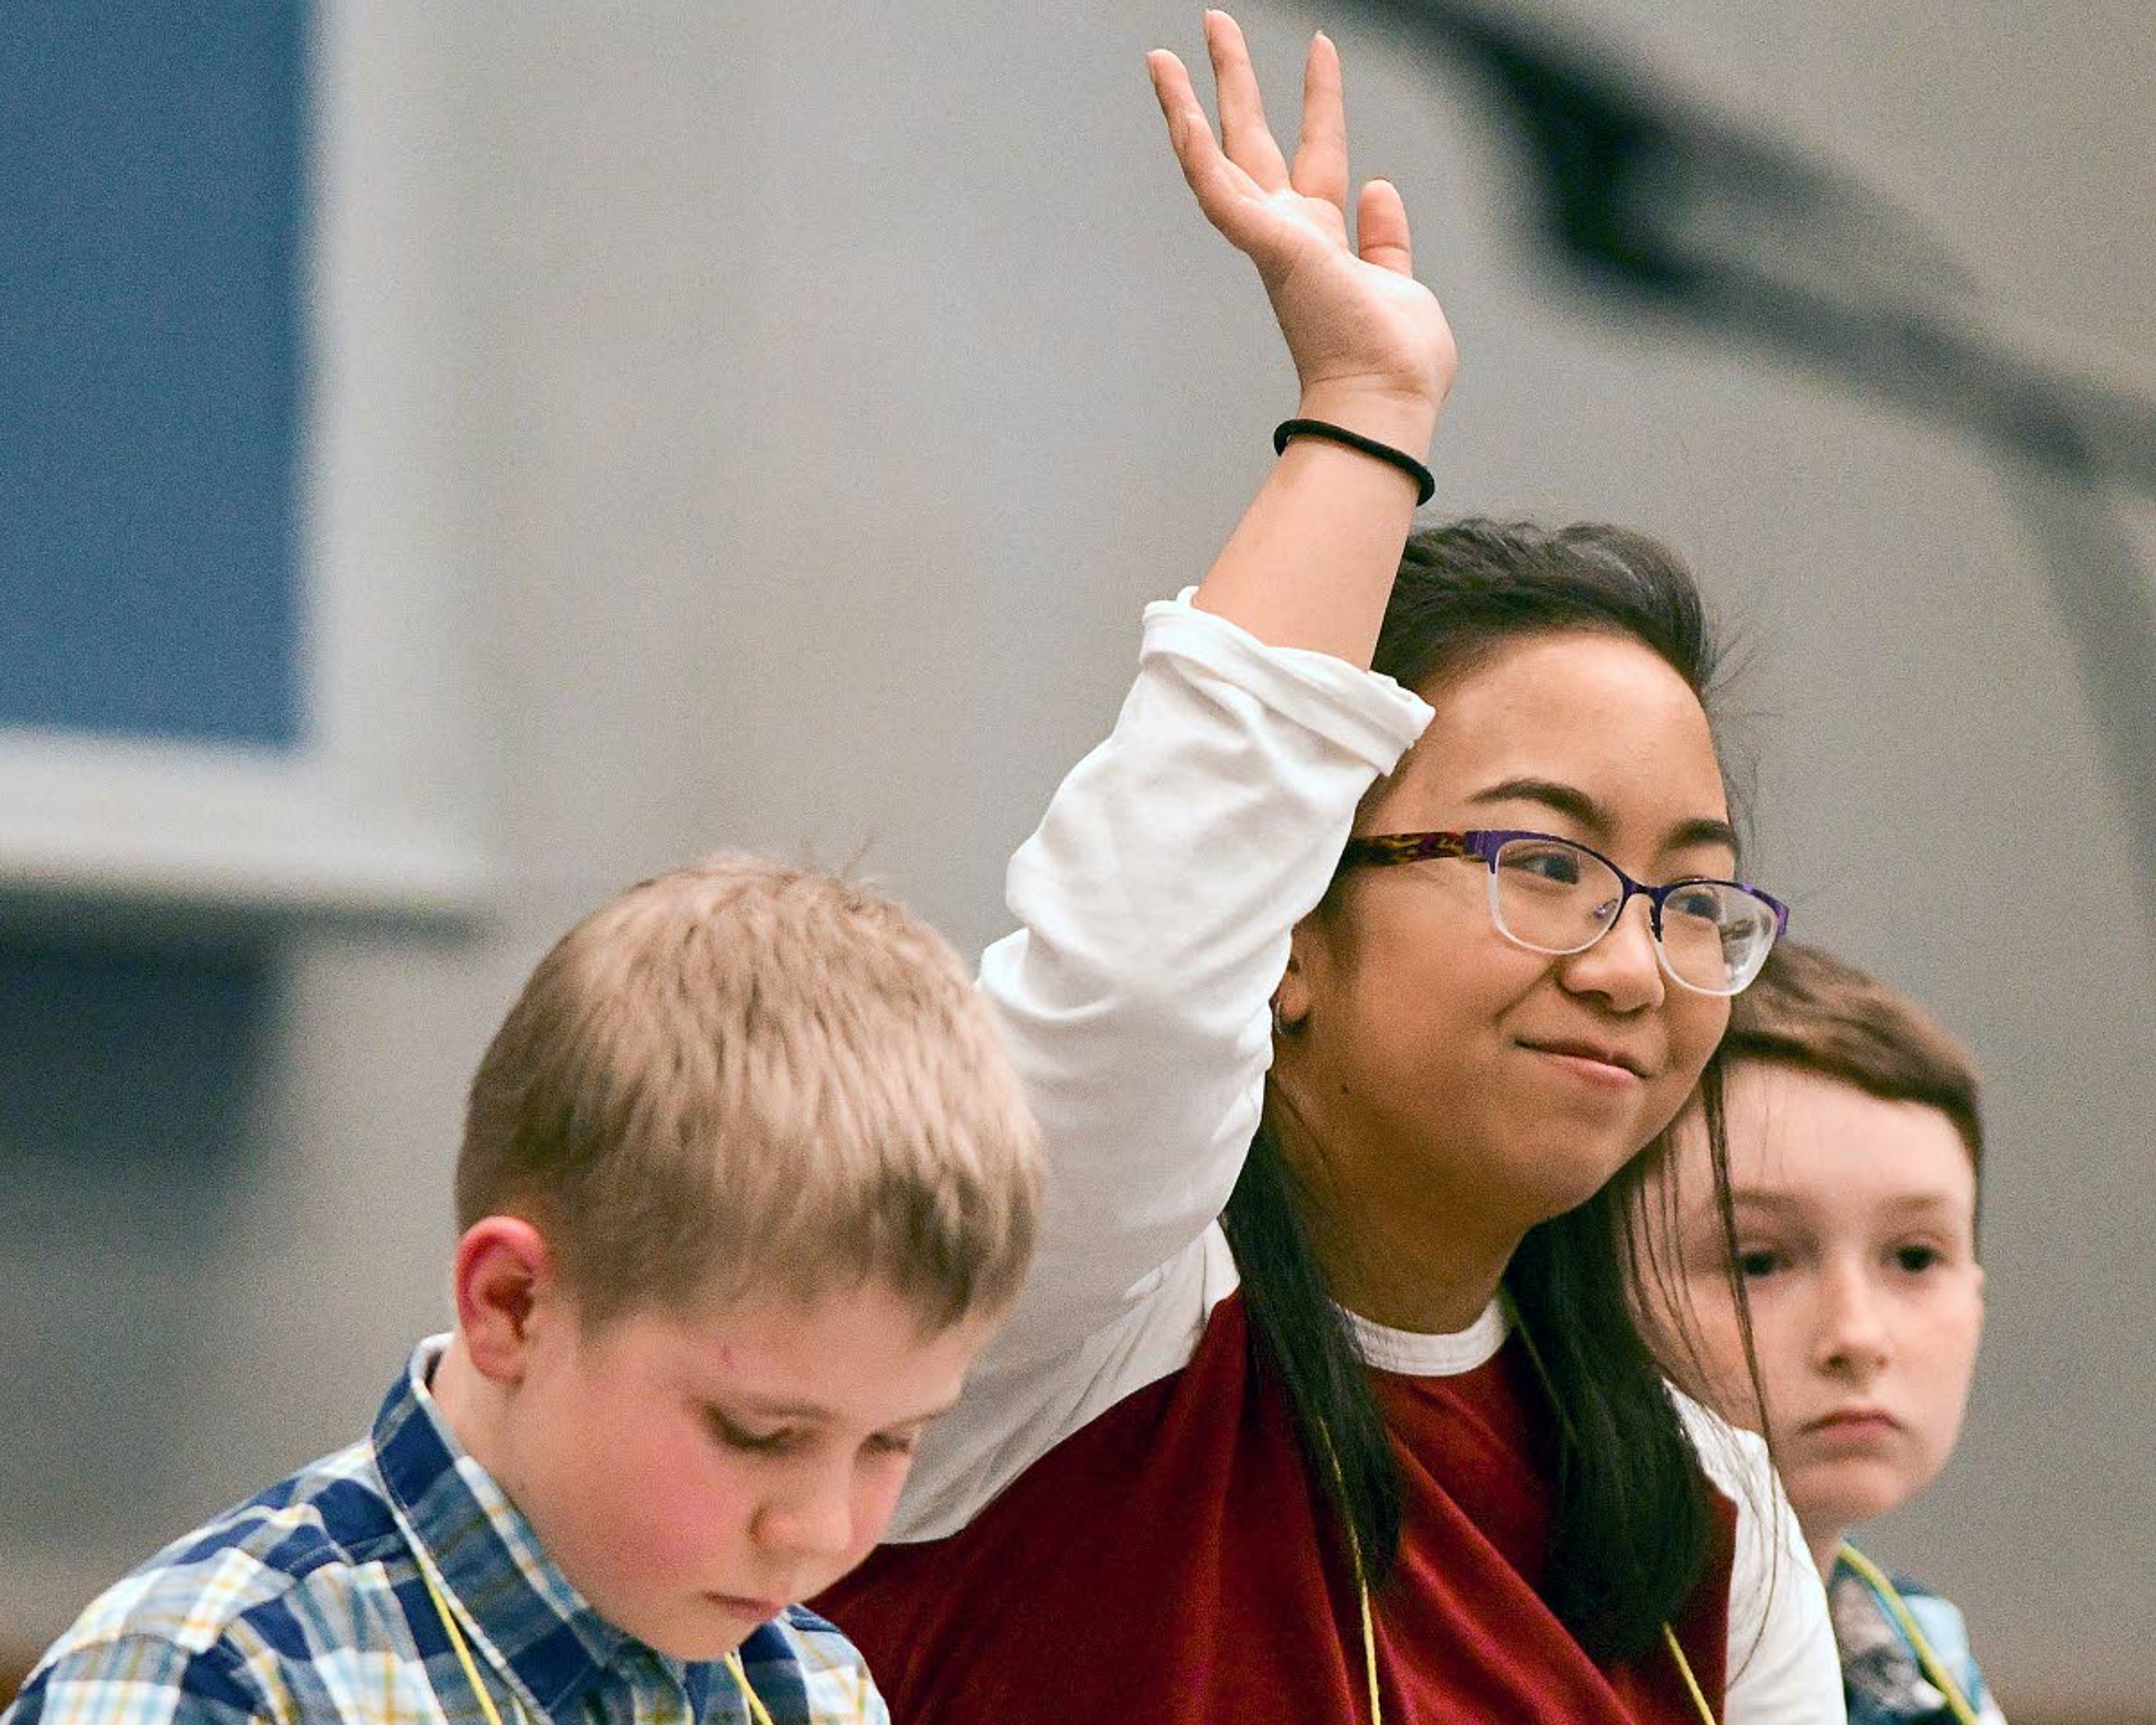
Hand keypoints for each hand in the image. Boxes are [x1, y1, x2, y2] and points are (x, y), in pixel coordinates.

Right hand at [1148, 12, 1456, 440]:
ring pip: (1221, 157)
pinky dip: (1194, 149)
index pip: (1316, 154)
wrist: (1385, 402)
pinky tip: (1176, 105)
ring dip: (1190, 103)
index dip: (1319, 100)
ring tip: (1169, 50)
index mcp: (1321, 242)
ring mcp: (1272, 240)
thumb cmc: (1395, 365)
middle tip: (1214, 23)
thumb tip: (1380, 186)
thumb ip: (1385, 239)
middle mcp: (1289, 235)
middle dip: (1234, 80)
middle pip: (1254, 140)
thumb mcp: (1401, 285)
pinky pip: (1219, 190)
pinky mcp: (1267, 246)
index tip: (1322, 47)